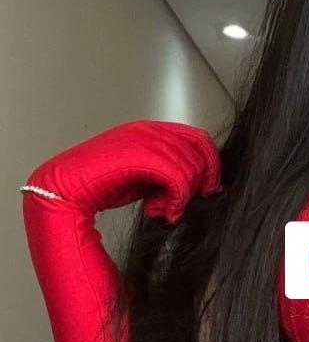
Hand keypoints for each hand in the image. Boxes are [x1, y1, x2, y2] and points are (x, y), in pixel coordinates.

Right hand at [23, 119, 222, 222]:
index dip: (211, 165)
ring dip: (182, 197)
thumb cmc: (99, 185)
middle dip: (199, 183)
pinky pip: (177, 177)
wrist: (64, 188)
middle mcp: (150, 130)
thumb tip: (199, 185)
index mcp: (152, 130)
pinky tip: (159, 212)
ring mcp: (144, 140)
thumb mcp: (143, 175)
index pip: (199, 138)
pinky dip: (176, 200)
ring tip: (162, 211)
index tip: (209, 189)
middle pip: (199, 153)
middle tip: (182, 204)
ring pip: (190, 167)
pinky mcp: (139, 155)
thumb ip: (167, 172)